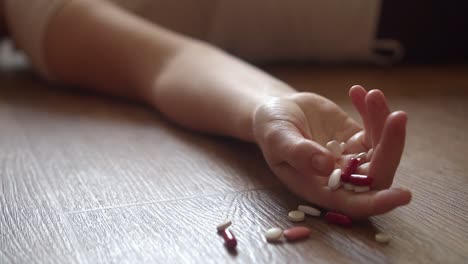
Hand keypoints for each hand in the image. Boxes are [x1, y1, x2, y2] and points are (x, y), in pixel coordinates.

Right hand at [252, 85, 410, 217]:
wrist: (277, 111)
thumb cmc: (271, 129)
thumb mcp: (277, 138)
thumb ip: (299, 153)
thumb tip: (327, 165)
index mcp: (320, 188)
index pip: (354, 203)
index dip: (378, 202)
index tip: (403, 194)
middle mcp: (341, 178)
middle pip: (378, 173)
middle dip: (391, 147)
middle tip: (396, 117)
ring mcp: (353, 157)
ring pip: (382, 148)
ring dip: (383, 121)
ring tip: (372, 95)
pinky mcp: (358, 138)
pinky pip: (376, 127)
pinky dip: (374, 109)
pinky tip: (359, 92)